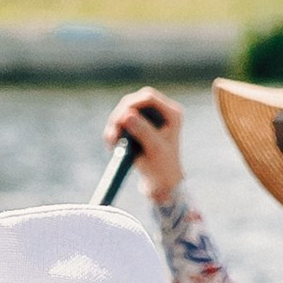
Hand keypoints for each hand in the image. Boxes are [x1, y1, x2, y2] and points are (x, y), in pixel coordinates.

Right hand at [105, 86, 185, 202]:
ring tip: (111, 140)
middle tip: (113, 132)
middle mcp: (162, 113)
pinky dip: (115, 131)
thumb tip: (127, 115)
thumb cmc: (162, 169)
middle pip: (134, 102)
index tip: (120, 119)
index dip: (131, 104)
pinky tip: (112, 143)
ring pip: (126, 112)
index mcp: (172, 114)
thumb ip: (143, 131)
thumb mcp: (154, 149)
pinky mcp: (140, 129)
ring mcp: (150, 120)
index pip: (148, 97)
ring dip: (115, 124)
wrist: (161, 185)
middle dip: (120, 115)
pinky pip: (123, 122)